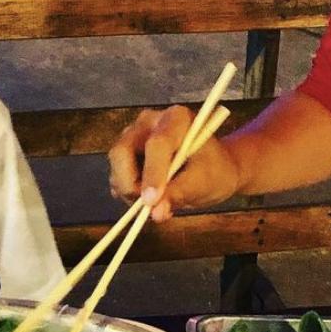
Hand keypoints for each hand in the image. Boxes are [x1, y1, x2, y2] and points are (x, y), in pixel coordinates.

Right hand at [107, 105, 240, 221]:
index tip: (152, 201)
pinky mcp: (125, 154)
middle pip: (122, 150)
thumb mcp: (203, 182)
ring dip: (129, 190)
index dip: (152, 173)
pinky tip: (150, 198)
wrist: (212, 169)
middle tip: (146, 207)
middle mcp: (148, 122)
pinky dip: (127, 192)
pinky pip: (116, 175)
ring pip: (116, 165)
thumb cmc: (214, 170)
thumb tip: (155, 212)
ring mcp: (133, 136)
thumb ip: (179, 193)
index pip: (156, 144)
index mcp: (175, 119)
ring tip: (156, 205)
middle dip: (129, 182)